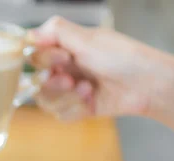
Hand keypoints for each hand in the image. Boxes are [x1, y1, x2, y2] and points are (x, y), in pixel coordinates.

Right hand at [30, 17, 173, 122]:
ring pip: (45, 101)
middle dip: (53, 83)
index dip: (44, 59)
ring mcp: (67, 91)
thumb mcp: (87, 39)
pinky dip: (75, 109)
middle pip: (35, 82)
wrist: (144, 85)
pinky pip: (60, 115)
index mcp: (63, 49)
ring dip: (65, 97)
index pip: (34, 56)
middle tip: (70, 80)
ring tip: (87, 90)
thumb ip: (56, 32)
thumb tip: (29, 35)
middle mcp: (62, 69)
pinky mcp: (75, 109)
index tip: (63, 57)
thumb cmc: (121, 57)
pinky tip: (91, 101)